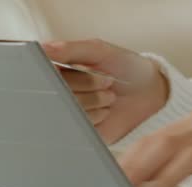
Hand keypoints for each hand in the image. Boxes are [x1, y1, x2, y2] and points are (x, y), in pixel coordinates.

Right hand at [42, 39, 168, 143]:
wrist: (149, 94)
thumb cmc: (124, 68)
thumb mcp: (99, 51)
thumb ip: (71, 50)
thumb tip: (43, 48)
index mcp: (56, 70)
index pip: (42, 70)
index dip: (54, 71)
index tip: (72, 68)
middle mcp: (57, 93)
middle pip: (55, 90)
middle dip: (86, 84)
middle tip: (107, 81)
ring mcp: (67, 113)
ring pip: (67, 109)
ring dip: (94, 101)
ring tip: (109, 96)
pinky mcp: (78, 132)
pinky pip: (76, 127)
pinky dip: (95, 117)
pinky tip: (106, 112)